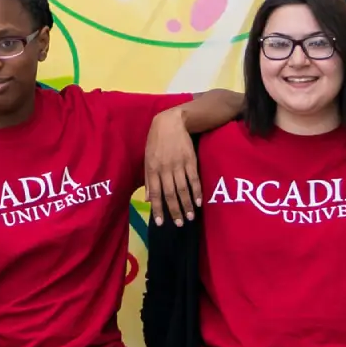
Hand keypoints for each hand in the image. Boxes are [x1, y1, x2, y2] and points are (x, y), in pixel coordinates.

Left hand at [144, 108, 200, 225]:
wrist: (170, 122)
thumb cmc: (156, 142)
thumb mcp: (147, 158)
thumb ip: (149, 179)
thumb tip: (147, 199)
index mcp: (152, 169)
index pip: (155, 193)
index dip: (157, 209)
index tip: (160, 223)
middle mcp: (165, 169)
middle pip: (170, 194)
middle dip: (174, 210)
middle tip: (179, 224)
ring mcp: (178, 164)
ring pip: (183, 188)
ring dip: (186, 204)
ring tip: (189, 218)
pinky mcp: (190, 160)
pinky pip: (193, 178)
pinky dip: (196, 191)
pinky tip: (198, 202)